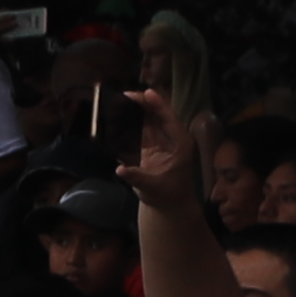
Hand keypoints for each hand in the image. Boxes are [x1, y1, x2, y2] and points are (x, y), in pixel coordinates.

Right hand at [122, 87, 202, 212]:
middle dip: (143, 103)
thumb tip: (120, 169)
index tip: (147, 93)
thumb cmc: (166, 195)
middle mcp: (171, 138)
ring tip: (117, 102)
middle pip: (157, 114)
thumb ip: (136, 177)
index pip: (169, 119)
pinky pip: (139, 128)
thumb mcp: (152, 188)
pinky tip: (116, 115)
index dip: (158, 105)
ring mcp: (160, 140)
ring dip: (134, 110)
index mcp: (179, 144)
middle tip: (124, 95)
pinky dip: (128, 121)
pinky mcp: (149, 144)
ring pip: (147, 118)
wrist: (168, 203)